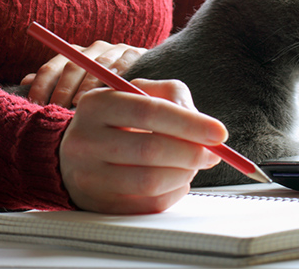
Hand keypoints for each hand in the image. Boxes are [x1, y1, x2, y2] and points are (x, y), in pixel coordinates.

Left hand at [21, 41, 146, 107]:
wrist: (145, 79)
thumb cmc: (105, 89)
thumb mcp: (77, 87)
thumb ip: (53, 83)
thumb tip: (24, 82)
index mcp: (74, 55)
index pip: (52, 67)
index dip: (42, 85)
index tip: (36, 104)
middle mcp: (93, 49)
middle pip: (73, 65)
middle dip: (63, 88)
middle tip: (57, 107)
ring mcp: (115, 50)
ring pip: (97, 65)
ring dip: (88, 84)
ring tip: (80, 103)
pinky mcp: (136, 53)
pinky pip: (125, 63)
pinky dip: (117, 76)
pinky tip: (111, 94)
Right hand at [59, 79, 227, 213]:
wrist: (78, 153)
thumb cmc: (120, 121)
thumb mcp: (141, 94)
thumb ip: (173, 97)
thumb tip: (202, 124)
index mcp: (96, 105)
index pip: (150, 112)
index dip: (190, 124)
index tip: (220, 133)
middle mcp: (84, 140)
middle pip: (150, 150)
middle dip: (192, 153)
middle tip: (213, 153)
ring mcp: (88, 176)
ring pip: (150, 181)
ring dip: (185, 174)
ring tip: (193, 165)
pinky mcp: (98, 204)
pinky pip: (148, 204)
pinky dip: (174, 192)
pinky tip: (175, 179)